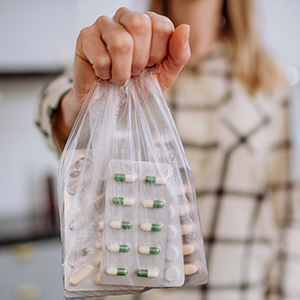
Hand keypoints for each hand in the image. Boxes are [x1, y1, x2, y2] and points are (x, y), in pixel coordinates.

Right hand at [52, 7, 189, 149]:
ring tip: (118, 76)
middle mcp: (126, 17)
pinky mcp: (85, 36)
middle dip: (139, 61)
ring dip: (122, 71)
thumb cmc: (137, 86)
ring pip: (120, 42)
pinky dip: (105, 75)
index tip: (149, 66)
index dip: (157, 54)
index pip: (162, 26)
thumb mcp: (165, 75)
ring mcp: (104, 24)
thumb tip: (184, 28)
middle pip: (140, 25)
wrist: (111, 104)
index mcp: (149, 22)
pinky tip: (103, 74)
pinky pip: (102, 58)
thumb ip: (178, 54)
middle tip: (132, 72)